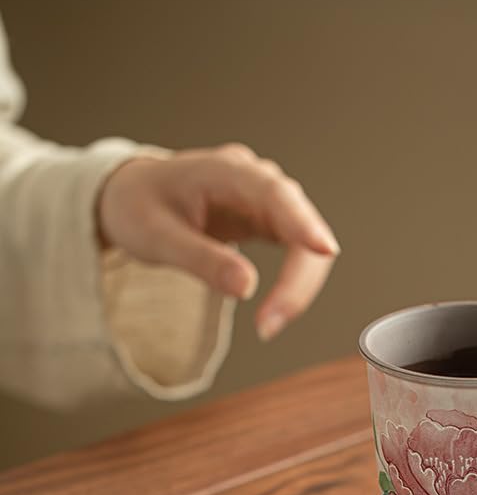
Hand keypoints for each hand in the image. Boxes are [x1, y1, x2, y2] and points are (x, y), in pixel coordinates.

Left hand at [97, 143, 339, 339]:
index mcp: (227, 170)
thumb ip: (201, 260)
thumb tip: (246, 288)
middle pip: (300, 224)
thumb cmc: (140, 206)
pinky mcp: (272, 222)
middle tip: (270, 324)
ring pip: (306, 243)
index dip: (302, 222)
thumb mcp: (156, 236)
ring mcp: (268, 202)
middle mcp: (257, 181)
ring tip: (268, 324)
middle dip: (296, 277)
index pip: (275, 194)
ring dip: (297, 285)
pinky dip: (292, 284)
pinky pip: (298, 253)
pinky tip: (273, 310)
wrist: (134, 195)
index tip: (324, 250)